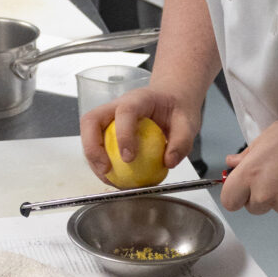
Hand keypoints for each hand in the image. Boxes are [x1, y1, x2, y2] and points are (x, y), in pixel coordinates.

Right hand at [79, 87, 200, 184]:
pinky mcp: (107, 129)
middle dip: (93, 147)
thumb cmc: (177, 106)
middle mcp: (119, 104)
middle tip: (106, 170)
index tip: (129, 158)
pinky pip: (96, 144)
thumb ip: (182, 141)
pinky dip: (100, 162)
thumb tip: (169, 162)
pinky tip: (113, 177)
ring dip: (93, 159)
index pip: (125, 111)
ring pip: (89, 133)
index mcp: (140, 98)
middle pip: (92, 120)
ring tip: (109, 179)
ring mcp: (110, 116)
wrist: (172, 97)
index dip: (123, 134)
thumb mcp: (188, 121)